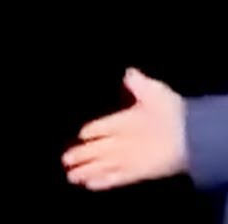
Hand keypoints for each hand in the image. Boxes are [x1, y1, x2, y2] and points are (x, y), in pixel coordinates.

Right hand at [62, 68, 187, 190]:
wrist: (190, 135)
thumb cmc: (171, 112)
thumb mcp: (153, 92)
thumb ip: (137, 84)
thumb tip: (128, 72)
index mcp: (124, 121)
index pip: (100, 128)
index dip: (89, 132)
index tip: (80, 135)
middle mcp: (124, 141)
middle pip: (97, 150)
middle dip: (81, 155)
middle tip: (65, 160)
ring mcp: (129, 158)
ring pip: (102, 165)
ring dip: (87, 171)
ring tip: (71, 177)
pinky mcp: (136, 173)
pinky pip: (115, 178)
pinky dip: (102, 182)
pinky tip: (89, 185)